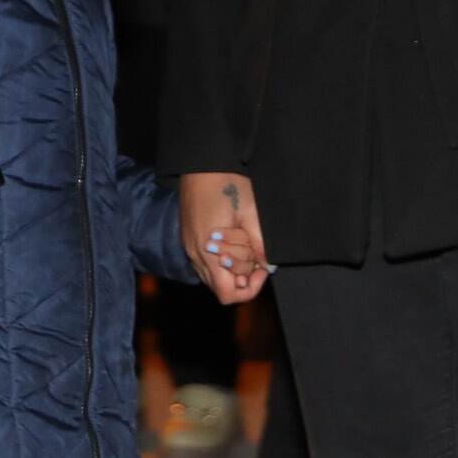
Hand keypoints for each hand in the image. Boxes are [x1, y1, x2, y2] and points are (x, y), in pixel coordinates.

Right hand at [179, 172, 271, 304]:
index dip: (249, 288)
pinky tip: (232, 238)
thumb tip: (269, 266)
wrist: (201, 163)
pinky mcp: (188, 238)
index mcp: (209, 251)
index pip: (227, 294)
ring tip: (244, 245)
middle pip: (220, 288)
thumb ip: (260, 245)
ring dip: (231, 269)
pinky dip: (220, 259)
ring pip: (212, 276)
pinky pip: (205, 262)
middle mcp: (195, 254)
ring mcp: (190, 246)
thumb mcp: (251, 213)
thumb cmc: (227, 184)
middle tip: (256, 254)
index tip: (262, 269)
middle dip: (242, 276)